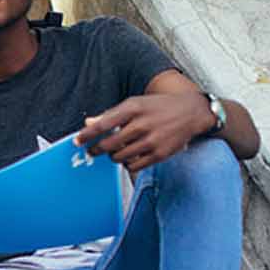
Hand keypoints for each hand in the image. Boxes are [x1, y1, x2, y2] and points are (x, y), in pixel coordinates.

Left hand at [76, 92, 216, 172]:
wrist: (191, 112)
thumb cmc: (158, 107)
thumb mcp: (135, 104)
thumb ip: (111, 114)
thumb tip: (88, 123)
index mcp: (133, 108)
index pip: (102, 125)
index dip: (87, 135)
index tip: (77, 141)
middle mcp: (142, 124)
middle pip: (108, 145)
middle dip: (96, 150)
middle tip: (93, 151)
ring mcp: (151, 140)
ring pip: (119, 157)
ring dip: (112, 156)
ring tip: (115, 151)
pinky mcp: (159, 154)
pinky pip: (133, 165)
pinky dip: (127, 163)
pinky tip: (129, 156)